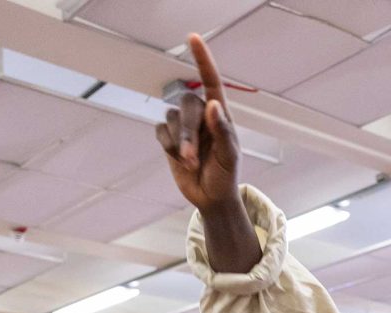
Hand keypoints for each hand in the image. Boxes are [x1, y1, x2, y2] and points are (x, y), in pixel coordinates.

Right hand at [156, 34, 241, 212]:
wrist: (211, 197)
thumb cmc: (226, 175)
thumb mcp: (229, 157)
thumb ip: (223, 131)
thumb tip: (213, 104)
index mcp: (221, 115)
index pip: (211, 81)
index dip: (202, 59)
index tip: (193, 38)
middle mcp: (202, 115)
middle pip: (186, 105)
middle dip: (187, 132)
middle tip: (192, 158)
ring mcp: (185, 126)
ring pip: (171, 118)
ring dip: (179, 143)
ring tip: (190, 162)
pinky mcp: (170, 138)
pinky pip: (161, 130)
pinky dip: (169, 146)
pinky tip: (179, 159)